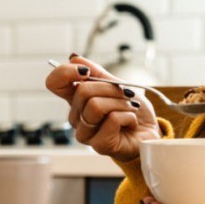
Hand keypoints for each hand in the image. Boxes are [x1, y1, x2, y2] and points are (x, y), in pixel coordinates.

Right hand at [45, 55, 160, 160]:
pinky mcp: (100, 145)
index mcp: (77, 100)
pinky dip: (129, 116)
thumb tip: (74, 58)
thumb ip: (96, 73)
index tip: (87, 72)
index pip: (54, 83)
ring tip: (130, 109)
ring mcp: (86, 133)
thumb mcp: (117, 84)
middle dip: (111, 88)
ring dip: (121, 103)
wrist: (150, 131)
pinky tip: (131, 123)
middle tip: (126, 95)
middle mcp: (77, 117)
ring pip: (96, 106)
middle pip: (83, 91)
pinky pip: (112, 119)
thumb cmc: (133, 109)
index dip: (65, 72)